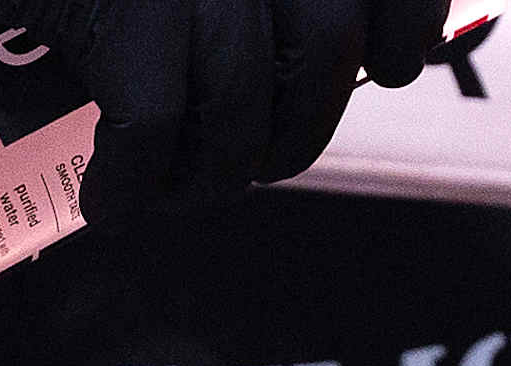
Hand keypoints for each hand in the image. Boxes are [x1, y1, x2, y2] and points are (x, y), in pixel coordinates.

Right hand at [21, 0, 452, 217]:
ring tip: (177, 187)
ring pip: (241, 107)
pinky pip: (151, 133)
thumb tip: (368, 50)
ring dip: (213, 174)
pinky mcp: (119, 9)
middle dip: (297, 130)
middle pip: (323, 51)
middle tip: (254, 161)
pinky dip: (130, 186)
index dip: (402, 26)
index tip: (385, 64)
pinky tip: (109, 201)